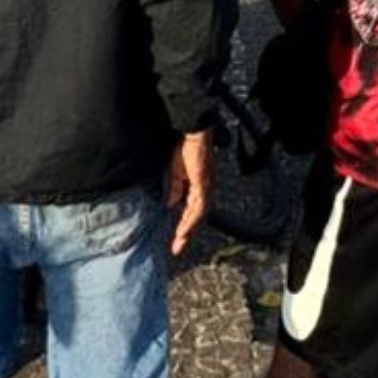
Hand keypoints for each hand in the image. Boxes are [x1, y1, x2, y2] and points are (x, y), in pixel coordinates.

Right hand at [166, 131, 209, 255]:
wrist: (192, 130)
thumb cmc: (185, 145)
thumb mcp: (176, 170)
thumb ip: (175, 187)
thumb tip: (171, 204)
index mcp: (199, 185)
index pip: (193, 210)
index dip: (185, 225)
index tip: (175, 240)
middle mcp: (205, 188)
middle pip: (199, 217)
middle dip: (188, 233)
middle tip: (177, 248)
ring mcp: (206, 186)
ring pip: (200, 214)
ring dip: (189, 229)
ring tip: (179, 242)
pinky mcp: (203, 182)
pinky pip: (199, 205)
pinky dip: (191, 219)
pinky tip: (183, 228)